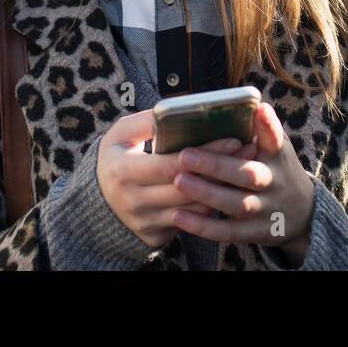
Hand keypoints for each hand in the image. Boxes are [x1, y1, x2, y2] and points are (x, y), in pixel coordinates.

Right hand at [96, 109, 246, 248]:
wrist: (98, 202)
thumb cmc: (116, 160)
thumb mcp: (120, 135)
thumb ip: (145, 122)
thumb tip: (174, 109)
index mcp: (124, 171)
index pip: (171, 164)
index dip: (204, 153)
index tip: (232, 139)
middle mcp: (133, 201)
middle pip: (187, 188)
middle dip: (220, 169)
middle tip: (248, 151)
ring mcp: (145, 222)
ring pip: (194, 209)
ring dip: (221, 188)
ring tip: (244, 167)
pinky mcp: (155, 237)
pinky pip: (190, 222)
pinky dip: (209, 206)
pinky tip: (225, 189)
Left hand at [169, 101, 316, 263]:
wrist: (303, 214)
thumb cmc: (275, 169)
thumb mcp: (274, 147)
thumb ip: (257, 129)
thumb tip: (231, 102)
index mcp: (277, 156)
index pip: (276, 138)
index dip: (269, 125)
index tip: (260, 109)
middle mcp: (274, 182)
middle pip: (248, 174)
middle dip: (217, 165)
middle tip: (185, 155)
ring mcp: (266, 210)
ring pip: (237, 204)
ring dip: (207, 193)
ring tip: (178, 181)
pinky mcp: (256, 233)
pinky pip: (228, 232)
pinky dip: (203, 226)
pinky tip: (178, 215)